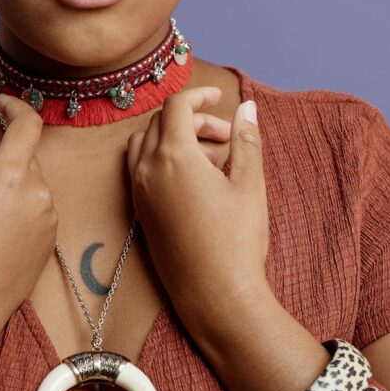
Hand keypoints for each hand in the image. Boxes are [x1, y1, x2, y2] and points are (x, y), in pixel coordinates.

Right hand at [0, 95, 58, 359]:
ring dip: (5, 183)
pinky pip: (35, 209)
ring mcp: (48, 223)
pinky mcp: (48, 245)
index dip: (14, 106)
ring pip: (29, 183)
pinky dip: (16, 207)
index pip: (28, 125)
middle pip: (22, 156)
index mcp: (12, 178)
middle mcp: (39, 196)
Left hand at [126, 86, 270, 336]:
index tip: (220, 98)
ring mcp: (139, 194)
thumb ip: (246, 141)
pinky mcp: (140, 214)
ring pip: (145, 145)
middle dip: (193, 120)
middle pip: (160, 123)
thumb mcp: (250, 185)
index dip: (199, 95)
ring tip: (213, 159)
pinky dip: (163, 161)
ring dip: (174, 139)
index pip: (176, 107)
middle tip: (226, 136)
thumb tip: (247, 107)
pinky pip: (141, 171)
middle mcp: (147, 171)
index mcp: (173, 157)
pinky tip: (196, 181)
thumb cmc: (236, 241)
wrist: (215, 295)